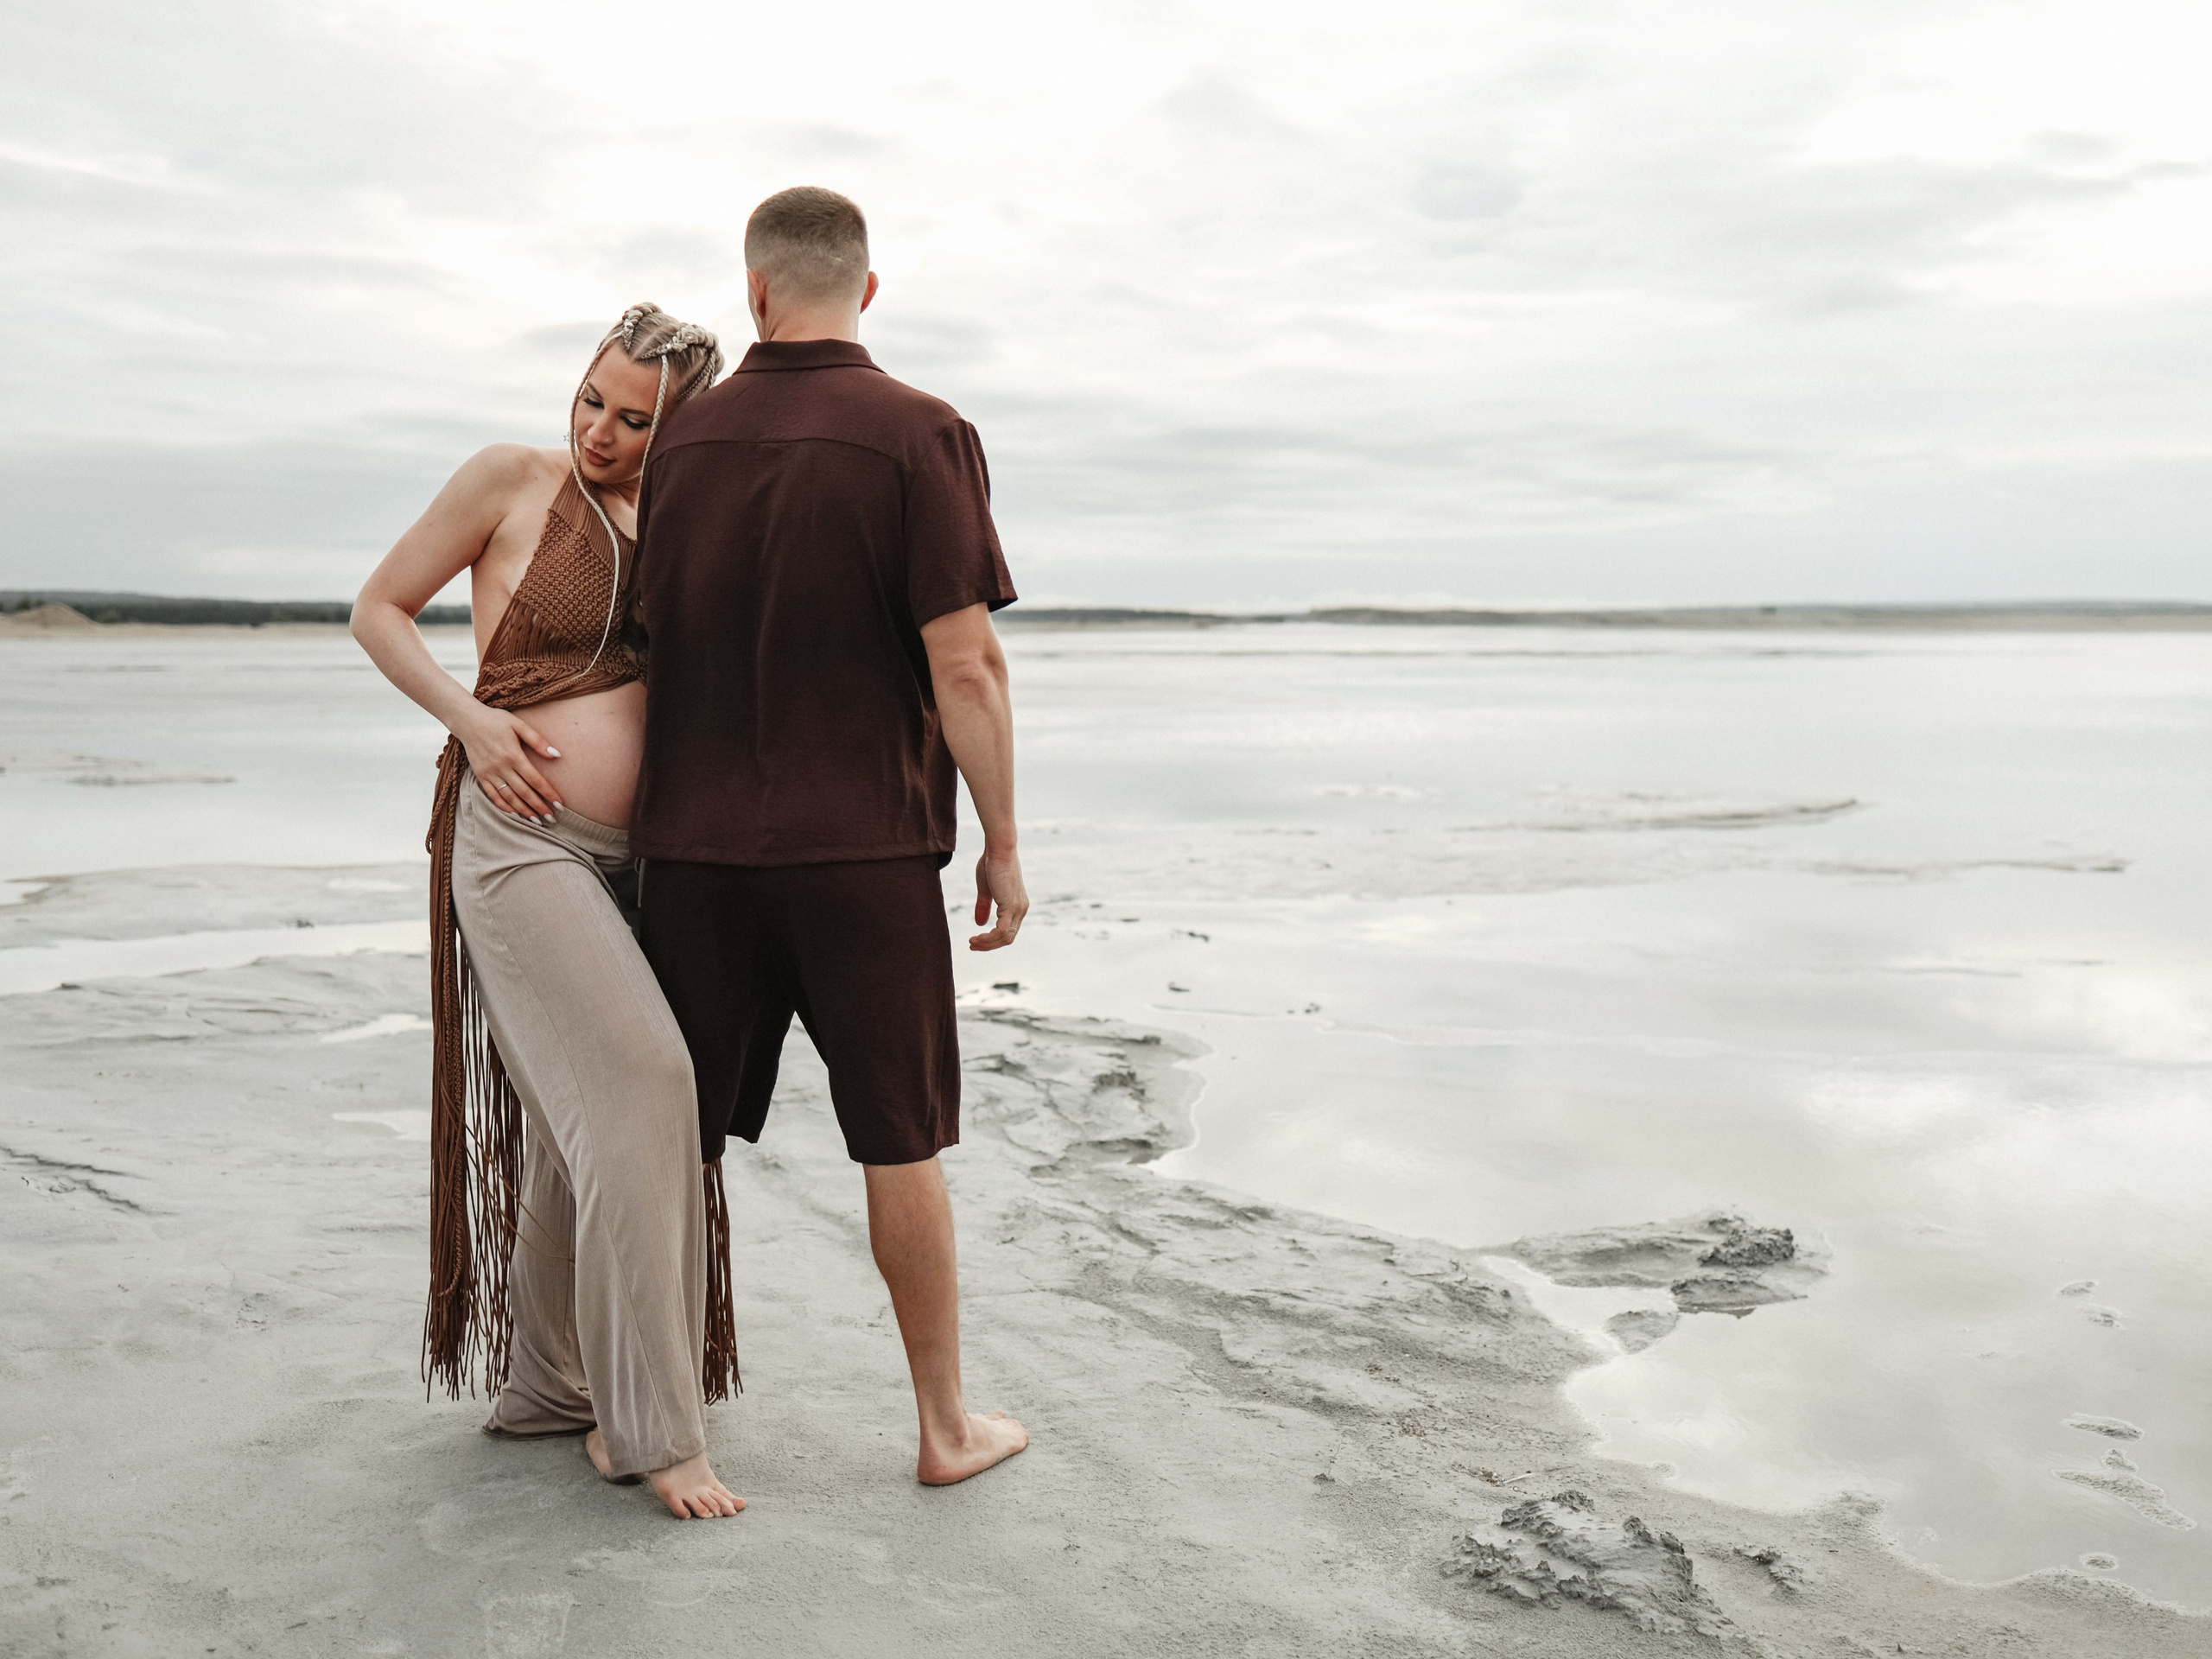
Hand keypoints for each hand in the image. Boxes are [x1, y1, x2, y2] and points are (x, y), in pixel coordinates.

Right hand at [458, 705, 562, 820]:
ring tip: (537, 821)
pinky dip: (504, 806)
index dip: (548, 793)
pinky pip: (492, 795)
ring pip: (509, 797)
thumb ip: (537, 740)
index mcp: (513, 755)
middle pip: (523, 792)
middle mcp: (501, 767)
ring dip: (523, 811)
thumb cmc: (496, 721)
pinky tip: (515, 814)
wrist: (467, 721)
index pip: (535, 779)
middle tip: (552, 819)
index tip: (560, 805)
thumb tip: (557, 755)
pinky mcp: (480, 776)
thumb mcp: (519, 724)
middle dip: (539, 807)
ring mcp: (489, 773)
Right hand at [969, 846, 1027, 950]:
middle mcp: (1021, 909)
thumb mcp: (986, 889)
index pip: (1008, 931)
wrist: (999, 849)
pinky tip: (977, 937)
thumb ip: (984, 906)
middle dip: (989, 945)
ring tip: (972, 942)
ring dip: (988, 944)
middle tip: (972, 945)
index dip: (992, 939)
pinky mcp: (1012, 906)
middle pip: (1008, 938)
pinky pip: (1002, 931)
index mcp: (1017, 905)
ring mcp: (1018, 908)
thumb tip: (980, 923)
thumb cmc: (992, 863)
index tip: (976, 940)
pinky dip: (989, 938)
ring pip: (1006, 938)